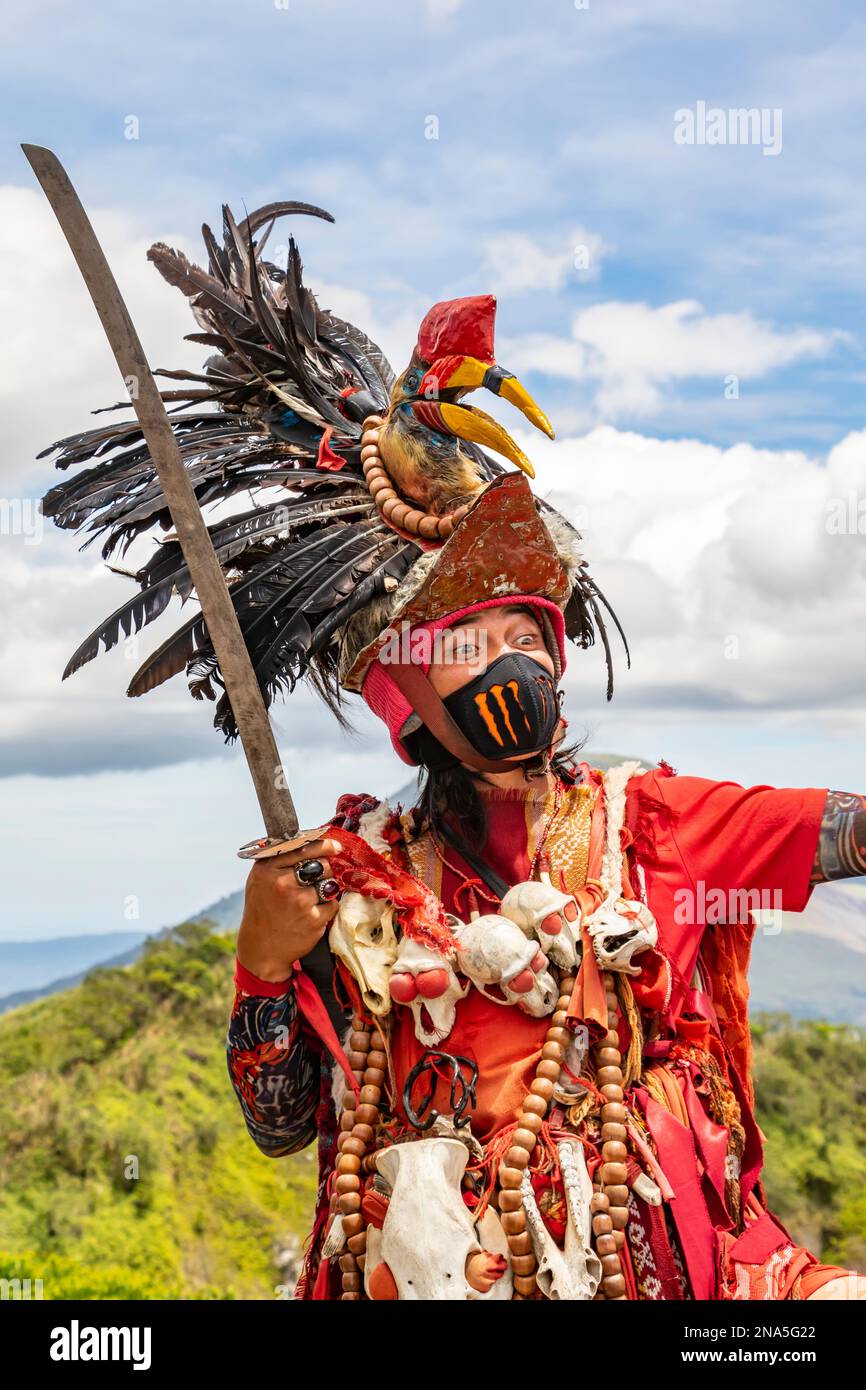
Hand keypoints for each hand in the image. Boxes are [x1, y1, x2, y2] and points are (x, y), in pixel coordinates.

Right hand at [236, 836, 343, 981]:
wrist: (261, 949)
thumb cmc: (263, 909)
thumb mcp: (260, 880)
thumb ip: (280, 860)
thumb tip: (312, 841)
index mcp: (267, 869)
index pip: (303, 848)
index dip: (324, 845)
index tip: (335, 846)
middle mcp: (282, 883)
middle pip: (322, 865)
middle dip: (325, 870)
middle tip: (316, 880)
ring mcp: (299, 902)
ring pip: (330, 884)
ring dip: (326, 889)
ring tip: (308, 900)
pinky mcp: (313, 920)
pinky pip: (332, 904)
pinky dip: (326, 908)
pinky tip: (310, 915)